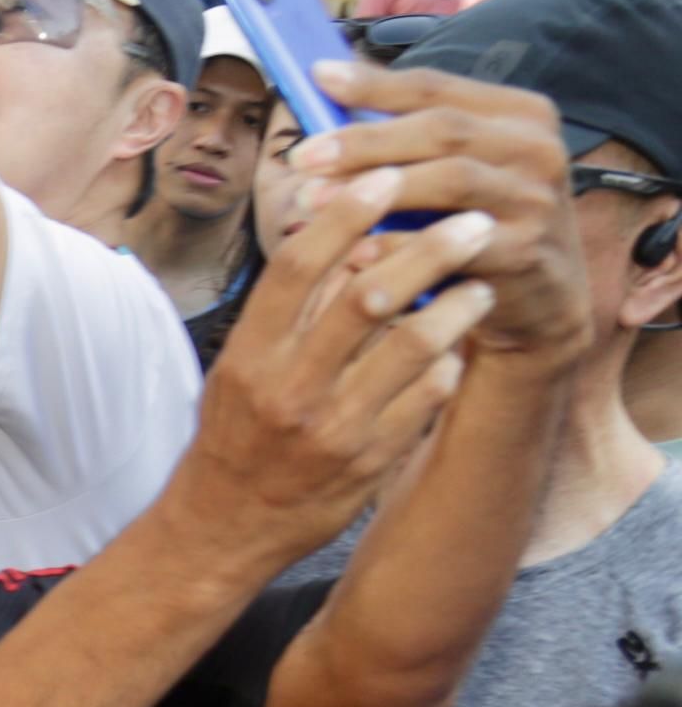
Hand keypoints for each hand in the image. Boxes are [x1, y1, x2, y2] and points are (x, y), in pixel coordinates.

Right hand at [172, 166, 500, 569]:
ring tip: (482, 283)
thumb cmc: (234, 436)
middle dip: (429, 249)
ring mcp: (333, 427)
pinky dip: (447, 364)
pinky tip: (455, 350)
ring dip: (457, 306)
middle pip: (368, 297)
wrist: (223, 528)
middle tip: (471, 222)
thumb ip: (286, 313)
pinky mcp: (369, 461)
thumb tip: (343, 243)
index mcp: (248, 356)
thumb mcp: (239, 369)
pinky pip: (427, 398)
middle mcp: (289, 388)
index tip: (388, 178)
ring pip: (412, 346)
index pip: (299, 267)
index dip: (347, 214)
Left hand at [291, 61, 592, 361]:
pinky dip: (400, 247)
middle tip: (301, 158)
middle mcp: (536, 148)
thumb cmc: (477, 221)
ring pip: (450, 180)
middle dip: (364, 142)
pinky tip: (352, 253)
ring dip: (375, 190)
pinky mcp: (526, 252)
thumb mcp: (456, 168)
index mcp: (518, 113)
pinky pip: (455, 245)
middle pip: (442, 130)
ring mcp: (536, 200)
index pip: (437, 87)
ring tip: (311, 200)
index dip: (374, 83)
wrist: (543, 297)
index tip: (316, 78)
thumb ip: (405, 135)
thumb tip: (325, 87)